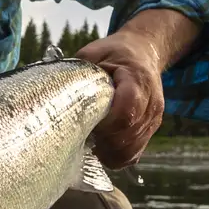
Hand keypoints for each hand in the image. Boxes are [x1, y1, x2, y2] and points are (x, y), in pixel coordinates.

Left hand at [76, 8, 200, 167]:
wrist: (144, 51)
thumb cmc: (115, 53)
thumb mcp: (95, 52)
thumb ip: (80, 71)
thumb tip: (55, 91)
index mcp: (137, 79)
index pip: (126, 111)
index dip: (106, 124)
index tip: (86, 124)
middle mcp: (151, 102)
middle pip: (128, 135)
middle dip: (103, 142)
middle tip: (82, 137)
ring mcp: (153, 118)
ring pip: (132, 149)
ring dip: (109, 152)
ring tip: (91, 143)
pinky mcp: (150, 130)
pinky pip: (134, 154)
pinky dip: (117, 157)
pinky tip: (102, 148)